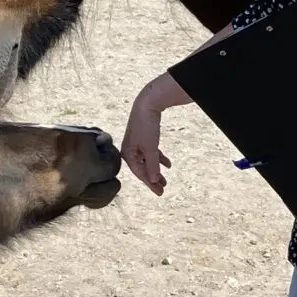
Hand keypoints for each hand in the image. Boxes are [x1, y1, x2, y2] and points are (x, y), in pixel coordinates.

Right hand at [121, 75, 176, 193]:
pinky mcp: (143, 138)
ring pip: (147, 162)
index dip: (150, 184)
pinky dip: (159, 159)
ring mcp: (136, 144)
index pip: (140, 173)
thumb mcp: (151, 148)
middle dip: (153, 179)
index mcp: (127, 154)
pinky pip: (151, 153)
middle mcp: (130, 150)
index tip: (160, 192)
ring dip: (156, 170)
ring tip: (165, 181)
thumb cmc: (146, 126)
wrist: (147, 104)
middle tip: (162, 190)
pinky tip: (168, 164)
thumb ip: (152, 165)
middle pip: (143, 169)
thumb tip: (153, 180)